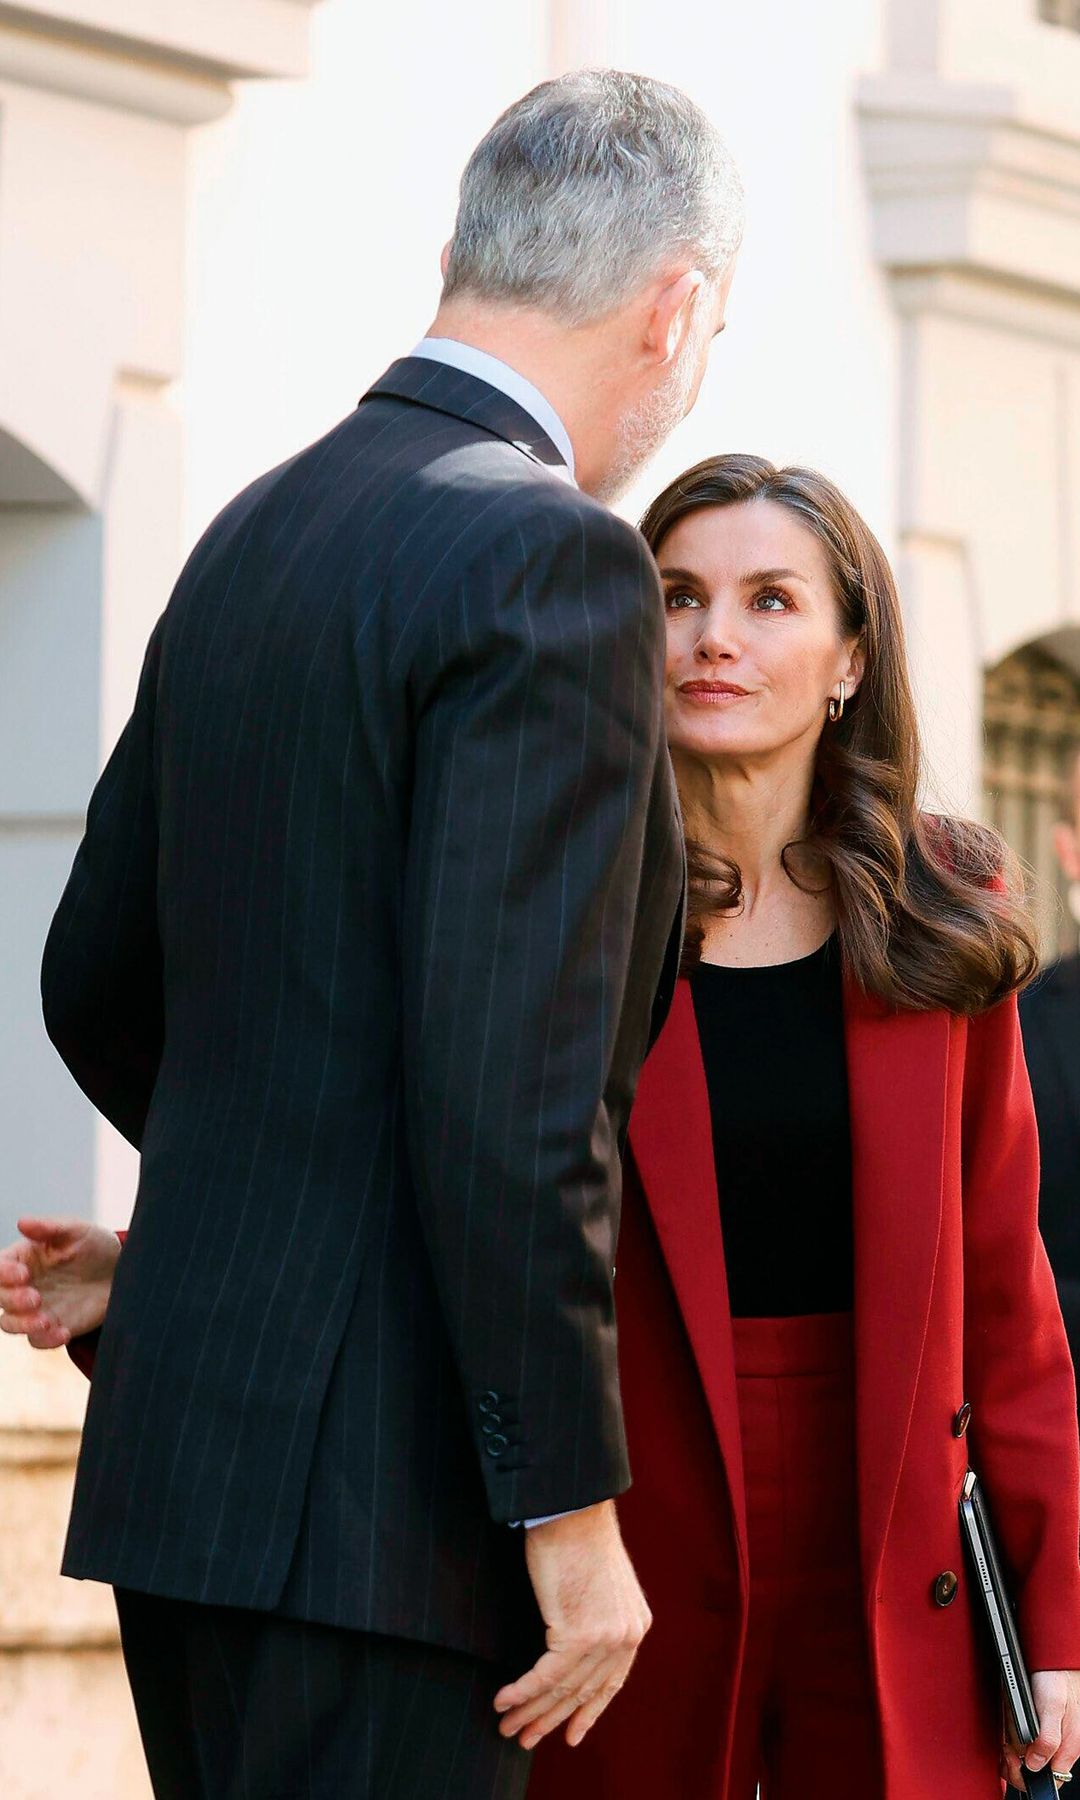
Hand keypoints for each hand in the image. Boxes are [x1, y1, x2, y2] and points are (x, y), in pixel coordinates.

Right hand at [0, 1216, 120, 1347]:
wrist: (119, 1273)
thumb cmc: (94, 1245)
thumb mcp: (76, 1230)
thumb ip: (49, 1227)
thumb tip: (22, 1222)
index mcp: (22, 1258)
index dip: (3, 1273)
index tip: (23, 1274)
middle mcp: (21, 1286)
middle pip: (0, 1298)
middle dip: (13, 1300)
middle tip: (35, 1298)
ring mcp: (33, 1309)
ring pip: (10, 1324)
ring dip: (23, 1325)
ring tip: (47, 1321)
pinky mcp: (49, 1328)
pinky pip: (37, 1341)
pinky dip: (47, 1340)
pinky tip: (64, 1333)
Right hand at [493, 1499, 650, 1751]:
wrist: (571, 1509)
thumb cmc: (577, 1538)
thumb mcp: (601, 1586)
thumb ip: (597, 1619)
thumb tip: (574, 1650)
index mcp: (635, 1625)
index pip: (610, 1683)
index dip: (587, 1712)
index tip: (570, 1734)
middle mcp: (626, 1636)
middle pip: (583, 1692)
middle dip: (551, 1719)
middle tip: (525, 1738)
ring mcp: (604, 1637)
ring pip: (561, 1689)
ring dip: (530, 1712)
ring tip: (508, 1727)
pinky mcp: (577, 1633)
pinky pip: (544, 1676)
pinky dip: (521, 1692)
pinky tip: (502, 1700)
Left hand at [1002, 1670, 1079, 1791]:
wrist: (1053, 1659)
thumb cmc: (1057, 1679)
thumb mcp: (1052, 1706)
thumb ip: (1047, 1739)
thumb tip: (1034, 1765)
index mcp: (1067, 1748)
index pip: (1049, 1779)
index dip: (1027, 1775)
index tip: (1012, 1758)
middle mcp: (1059, 1746)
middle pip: (1035, 1770)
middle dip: (1015, 1763)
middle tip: (1005, 1749)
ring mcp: (1049, 1737)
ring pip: (1027, 1756)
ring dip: (1012, 1750)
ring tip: (1004, 1738)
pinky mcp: (1040, 1726)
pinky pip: (1024, 1741)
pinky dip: (1012, 1738)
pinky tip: (1007, 1730)